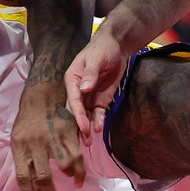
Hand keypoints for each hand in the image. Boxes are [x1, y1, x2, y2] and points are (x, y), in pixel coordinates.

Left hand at [11, 82, 85, 190]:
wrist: (41, 95)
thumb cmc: (28, 121)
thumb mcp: (18, 139)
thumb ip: (24, 159)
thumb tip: (31, 184)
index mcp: (19, 147)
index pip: (23, 177)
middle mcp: (35, 144)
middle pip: (43, 177)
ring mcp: (53, 138)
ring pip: (63, 168)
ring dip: (68, 181)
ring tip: (72, 186)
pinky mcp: (68, 133)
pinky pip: (76, 156)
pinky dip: (79, 170)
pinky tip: (79, 177)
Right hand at [64, 30, 129, 145]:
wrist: (117, 47)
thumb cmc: (102, 49)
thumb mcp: (96, 58)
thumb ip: (90, 74)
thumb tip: (84, 89)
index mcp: (72, 79)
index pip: (73, 100)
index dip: (77, 114)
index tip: (83, 126)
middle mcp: (78, 90)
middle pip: (76, 110)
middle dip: (79, 126)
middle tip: (83, 142)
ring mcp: (89, 96)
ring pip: (85, 115)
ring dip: (86, 128)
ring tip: (88, 143)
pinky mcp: (100, 99)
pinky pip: (98, 113)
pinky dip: (98, 120)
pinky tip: (99, 129)